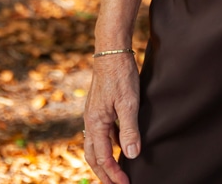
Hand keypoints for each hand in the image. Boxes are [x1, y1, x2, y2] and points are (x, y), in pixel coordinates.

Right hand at [83, 53, 140, 183]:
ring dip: (104, 160)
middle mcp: (90, 121)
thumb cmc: (120, 75)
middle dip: (103, 173)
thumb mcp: (128, 103)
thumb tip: (131, 156)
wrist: (111, 50)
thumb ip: (129, 130)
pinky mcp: (98, 107)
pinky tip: (120, 143)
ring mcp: (93, 114)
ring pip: (95, 145)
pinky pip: (101, 132)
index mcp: (95, 123)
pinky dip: (108, 144)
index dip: (114, 174)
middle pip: (93, 156)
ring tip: (116, 170)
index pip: (103, 158)